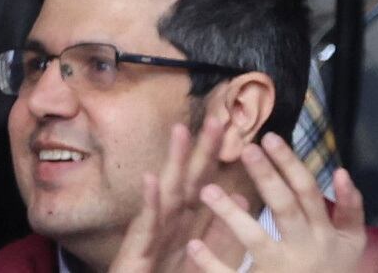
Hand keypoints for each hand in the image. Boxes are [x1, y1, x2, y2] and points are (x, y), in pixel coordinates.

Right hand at [108, 116, 239, 272]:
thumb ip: (223, 232)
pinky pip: (144, 226)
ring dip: (172, 163)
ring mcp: (150, 236)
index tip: (231, 127)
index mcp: (186, 225)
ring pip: (165, 195)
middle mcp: (168, 224)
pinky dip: (148, 202)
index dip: (215, 157)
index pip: (203, 184)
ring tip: (180, 131)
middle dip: (199, 150)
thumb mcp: (206, 259)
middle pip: (187, 181)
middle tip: (215, 119)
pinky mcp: (134, 252)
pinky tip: (150, 179)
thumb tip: (243, 197)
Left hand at [185, 134, 366, 272]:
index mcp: (323, 231)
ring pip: (255, 238)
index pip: (307, 190)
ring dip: (230, 214)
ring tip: (207, 190)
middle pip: (283, 206)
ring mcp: (281, 270)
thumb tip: (341, 171)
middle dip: (265, 176)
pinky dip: (213, 263)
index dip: (289, 163)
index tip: (270, 138)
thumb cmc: (336, 270)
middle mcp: (304, 247)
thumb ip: (351, 206)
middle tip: (245, 149)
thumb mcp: (353, 241)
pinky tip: (194, 245)